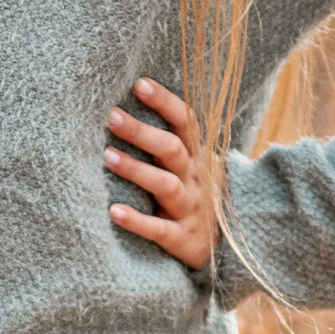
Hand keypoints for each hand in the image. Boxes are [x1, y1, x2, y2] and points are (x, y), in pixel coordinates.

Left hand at [106, 76, 217, 271]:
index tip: (139, 84)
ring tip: (107, 157)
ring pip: (166, 185)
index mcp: (197, 157)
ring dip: (136, 170)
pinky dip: (137, 221)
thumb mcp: (192, 167)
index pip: (186, 122)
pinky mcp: (183, 239)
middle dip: (141, 132)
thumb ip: (169, 142)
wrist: (226, 249)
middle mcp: (195, 179)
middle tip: (111, 117)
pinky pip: (160, 229)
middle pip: (172, 150)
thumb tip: (129, 106)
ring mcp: (190, 209)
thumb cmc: (194, 197)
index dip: (165, 102)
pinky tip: (113, 212)